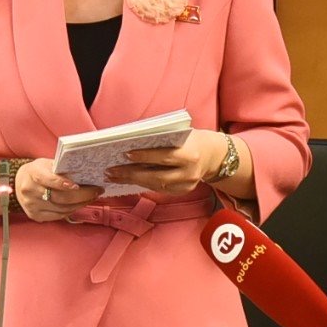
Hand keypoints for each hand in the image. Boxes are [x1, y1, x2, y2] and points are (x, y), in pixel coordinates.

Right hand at [11, 159, 101, 222]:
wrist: (20, 183)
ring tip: (91, 197)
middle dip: (82, 195)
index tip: (78, 185)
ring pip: (61, 209)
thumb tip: (85, 172)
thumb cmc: (38, 171)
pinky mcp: (35, 216)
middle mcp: (30, 190)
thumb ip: (61, 168)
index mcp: (33, 173)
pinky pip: (58, 216)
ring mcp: (31, 205)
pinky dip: (71, 211)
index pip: (49, 179)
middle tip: (96, 191)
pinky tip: (79, 204)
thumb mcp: (47, 164)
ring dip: (80, 204)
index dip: (64, 183)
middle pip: (59, 197)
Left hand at [106, 130, 227, 199]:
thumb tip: (133, 142)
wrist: (214, 155)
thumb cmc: (192, 140)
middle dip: (132, 174)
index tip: (126, 154)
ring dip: (133, 181)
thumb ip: (162, 139)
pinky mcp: (182, 192)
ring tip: (114, 176)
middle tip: (111, 171)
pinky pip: (159, 190)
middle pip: (157, 176)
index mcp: (190, 155)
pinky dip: (143, 184)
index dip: (145, 157)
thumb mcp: (181, 134)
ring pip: (156, 186)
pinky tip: (129, 180)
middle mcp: (189, 173)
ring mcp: (187, 186)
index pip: (164, 157)